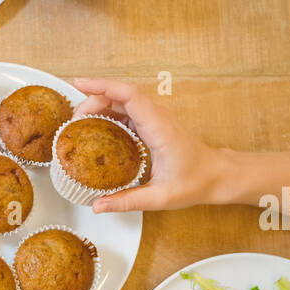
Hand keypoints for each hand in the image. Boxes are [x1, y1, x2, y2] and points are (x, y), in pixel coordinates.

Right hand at [72, 78, 227, 211]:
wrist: (216, 175)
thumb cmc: (195, 182)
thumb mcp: (160, 198)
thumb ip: (127, 201)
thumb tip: (98, 206)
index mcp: (159, 128)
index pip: (129, 95)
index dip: (103, 86)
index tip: (80, 84)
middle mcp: (157, 117)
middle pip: (120, 94)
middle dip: (93, 99)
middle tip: (72, 121)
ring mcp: (155, 118)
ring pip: (122, 100)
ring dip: (99, 104)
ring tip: (78, 122)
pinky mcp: (152, 123)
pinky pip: (127, 110)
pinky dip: (108, 112)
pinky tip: (95, 126)